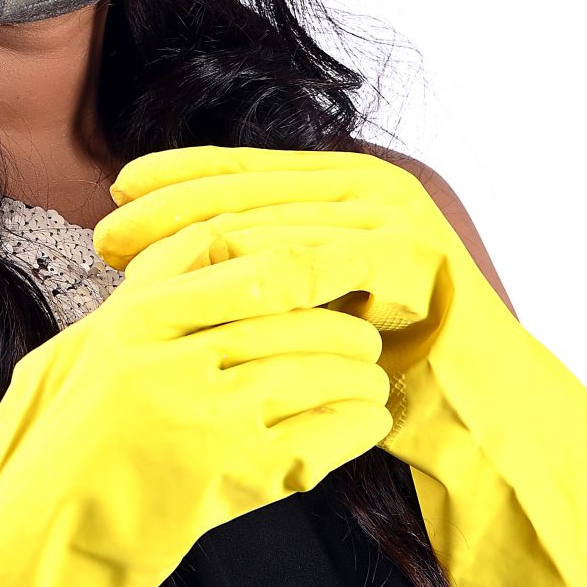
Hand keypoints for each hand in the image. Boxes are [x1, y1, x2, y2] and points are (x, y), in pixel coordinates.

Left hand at [91, 144, 467, 440]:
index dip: (177, 179)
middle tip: (106, 237)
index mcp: (349, 186)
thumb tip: (170, 255)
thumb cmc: (390, 370)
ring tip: (137, 270)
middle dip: (170, 210)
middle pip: (248, 190)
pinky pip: (317, 261)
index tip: (115, 197)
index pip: (246, 171)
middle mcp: (373, 187)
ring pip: (272, 221)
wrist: (481, 416)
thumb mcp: (314, 306)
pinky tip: (203, 291)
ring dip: (195, 244)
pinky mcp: (411, 256)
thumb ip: (266, 269)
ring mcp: (395, 217)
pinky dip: (257, 275)